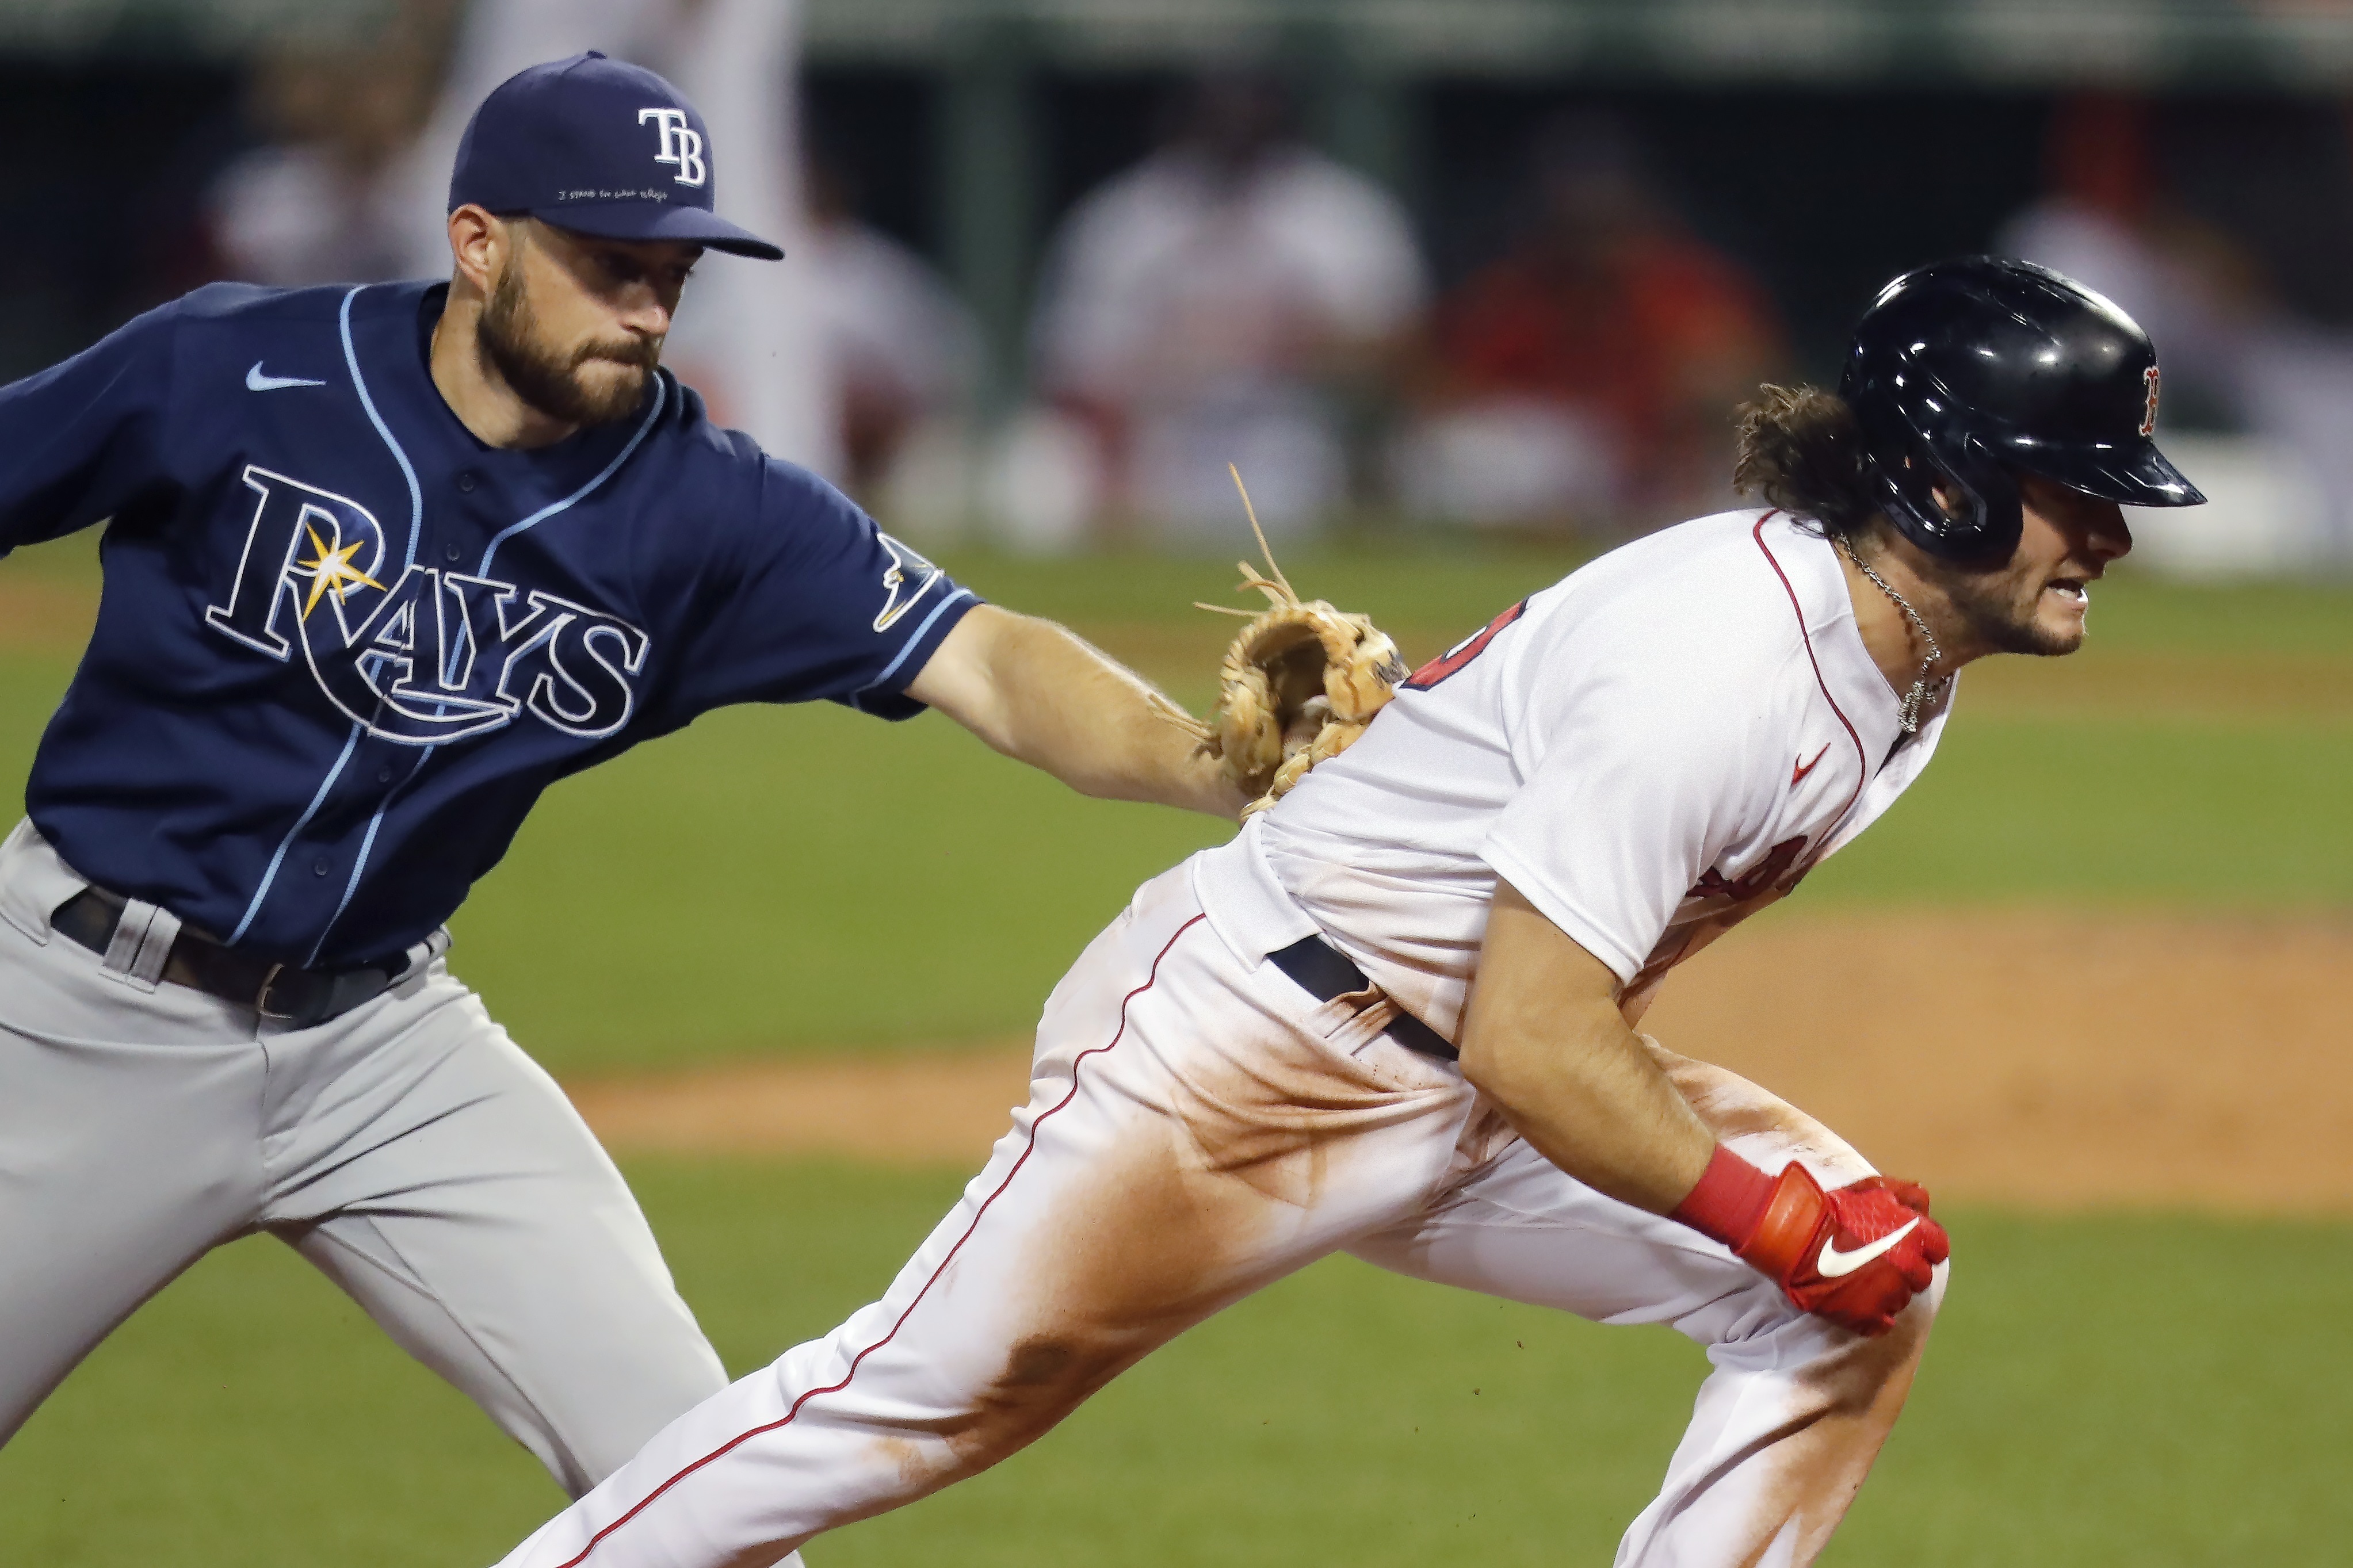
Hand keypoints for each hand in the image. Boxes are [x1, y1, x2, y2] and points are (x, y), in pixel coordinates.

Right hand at [1736, 1163, 1948, 1336]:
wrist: (1795, 1236)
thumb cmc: (1832, 1208)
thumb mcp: (1871, 1189)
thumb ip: (1904, 1195)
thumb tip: (1923, 1202)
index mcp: (1915, 1235)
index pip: (1939, 1247)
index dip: (1923, 1247)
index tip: (1906, 1246)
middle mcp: (1910, 1267)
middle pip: (1921, 1277)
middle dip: (1905, 1271)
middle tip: (1878, 1263)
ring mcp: (1891, 1294)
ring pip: (1901, 1300)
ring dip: (1887, 1291)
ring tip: (1860, 1280)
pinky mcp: (1870, 1317)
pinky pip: (1882, 1324)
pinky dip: (1872, 1315)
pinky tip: (1854, 1300)